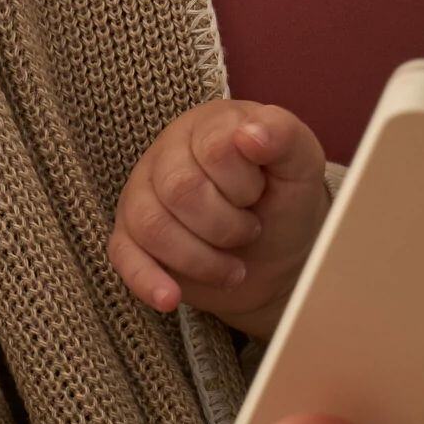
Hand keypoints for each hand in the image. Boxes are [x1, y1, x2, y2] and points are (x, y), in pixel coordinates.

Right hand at [110, 100, 331, 325]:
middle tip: (250, 231)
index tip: (261, 194)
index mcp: (208, 125)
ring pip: (151, 225)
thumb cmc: (284, 202)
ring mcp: (142, 195)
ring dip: (201, 258)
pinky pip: (123, 256)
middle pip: (179, 190)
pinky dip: (147, 280)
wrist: (276, 257)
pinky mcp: (130, 238)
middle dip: (225, 225)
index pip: (214, 149)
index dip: (243, 184)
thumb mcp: (301, 165)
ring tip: (233, 268)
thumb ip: (285, 136)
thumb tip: (251, 134)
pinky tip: (170, 298)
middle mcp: (167, 154)